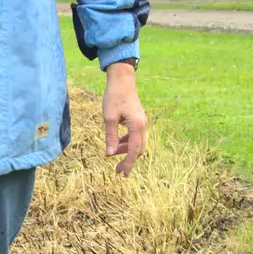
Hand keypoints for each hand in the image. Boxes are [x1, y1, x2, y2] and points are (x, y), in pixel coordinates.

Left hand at [102, 62, 147, 176]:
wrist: (122, 79)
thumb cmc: (114, 96)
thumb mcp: (109, 117)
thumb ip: (110, 136)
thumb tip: (110, 153)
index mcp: (137, 125)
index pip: (134, 150)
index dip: (128, 163)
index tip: (123, 174)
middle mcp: (143, 125)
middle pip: (138, 149)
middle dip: (128, 160)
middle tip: (117, 170)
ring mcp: (142, 122)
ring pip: (137, 142)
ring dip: (126, 151)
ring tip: (113, 156)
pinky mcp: (138, 119)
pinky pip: (135, 135)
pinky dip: (127, 142)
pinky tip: (117, 143)